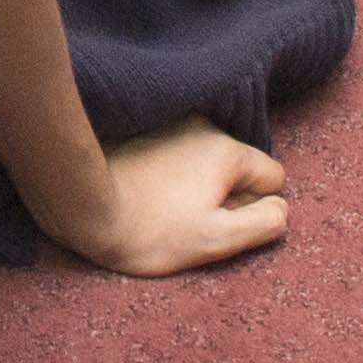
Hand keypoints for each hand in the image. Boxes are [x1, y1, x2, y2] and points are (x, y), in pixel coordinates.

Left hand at [58, 117, 290, 276]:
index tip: (218, 222)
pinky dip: (170, 170)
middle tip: (187, 218)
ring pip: (206, 158)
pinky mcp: (142, 127)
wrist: (81, 206)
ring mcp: (170, 123)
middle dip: (224, 193)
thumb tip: (281, 208)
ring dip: (196, 181)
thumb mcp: (215, 240)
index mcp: (227, 149)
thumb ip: (263, 224)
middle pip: (238, 166)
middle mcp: (203, 125)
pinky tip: (147, 191)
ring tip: (162, 206)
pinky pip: (177, 151)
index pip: (272, 177)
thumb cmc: (149, 231)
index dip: (253, 208)